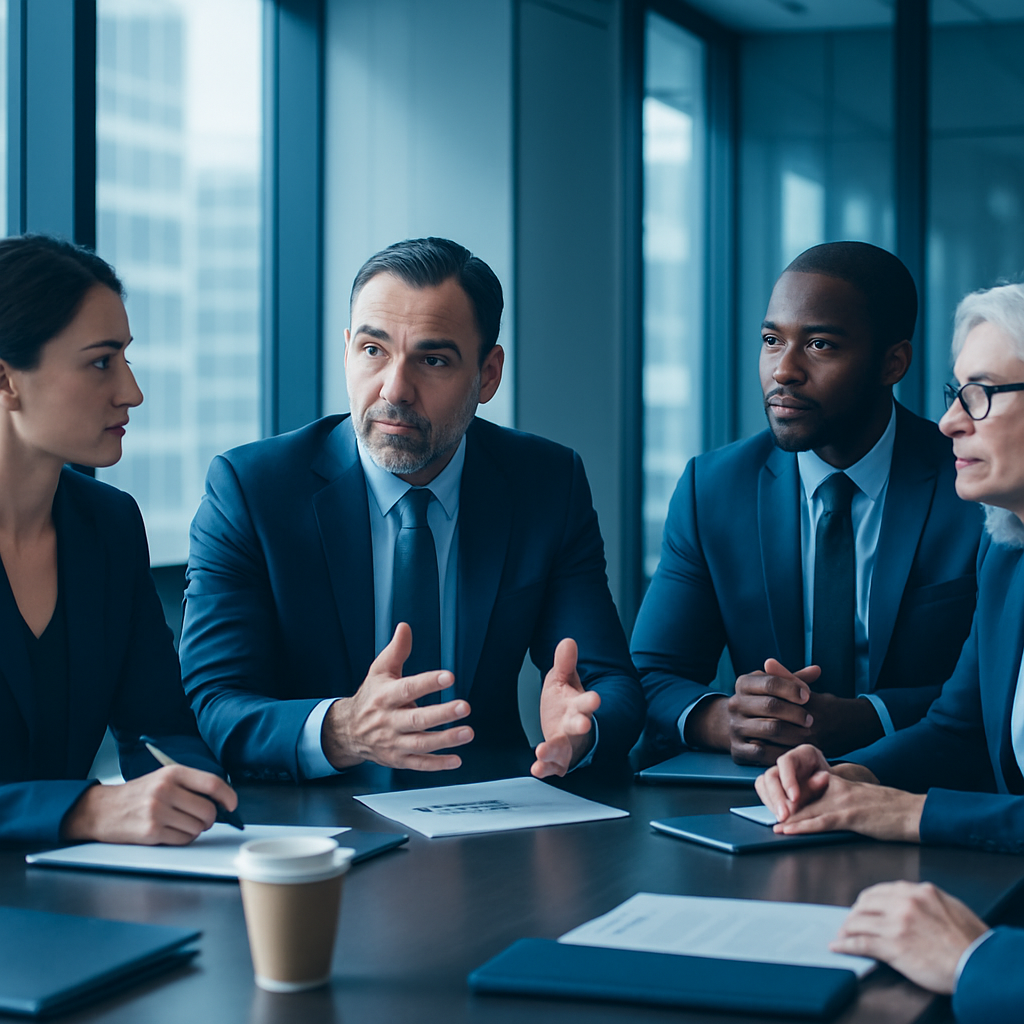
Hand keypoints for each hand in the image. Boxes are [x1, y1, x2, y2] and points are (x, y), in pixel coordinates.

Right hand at [61, 766, 237, 844]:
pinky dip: (184, 838)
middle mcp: (166, 790)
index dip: (228, 796)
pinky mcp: (151, 832)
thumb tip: (221, 801)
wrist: (102, 810)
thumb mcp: (163, 778)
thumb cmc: (138, 794)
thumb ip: (190, 785)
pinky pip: (183, 839)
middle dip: (210, 819)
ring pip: (197, 827)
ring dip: (196, 829)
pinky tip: (171, 832)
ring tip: (180, 823)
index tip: (232, 805)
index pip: (212, 783)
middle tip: (203, 819)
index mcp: (172, 773)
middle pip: (208, 810)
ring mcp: (157, 812)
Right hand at [321, 623, 472, 770]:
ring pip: (420, 743)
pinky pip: (419, 764)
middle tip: (464, 706)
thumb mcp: (379, 670)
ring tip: (468, 732)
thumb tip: (405, 627)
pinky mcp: (397, 759)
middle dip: (442, 714)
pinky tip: (456, 760)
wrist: (347, 731)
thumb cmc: (370, 697)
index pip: (407, 688)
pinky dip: (437, 764)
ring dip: (445, 739)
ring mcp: (393, 742)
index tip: (449, 676)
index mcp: (385, 696)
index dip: (428, 683)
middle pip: (416, 719)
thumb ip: (396, 650)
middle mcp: (388, 720)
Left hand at [532, 638, 600, 778]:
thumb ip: (565, 663)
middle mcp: (574, 726)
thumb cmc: (565, 704)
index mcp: (578, 705)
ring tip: (542, 752)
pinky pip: (553, 765)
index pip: (586, 702)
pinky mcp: (558, 758)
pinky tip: (536, 768)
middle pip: (580, 725)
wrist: (565, 727)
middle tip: (584, 724)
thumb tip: (567, 641)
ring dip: (554, 750)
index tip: (595, 698)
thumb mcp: (563, 680)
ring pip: (564, 748)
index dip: (590, 700)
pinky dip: (545, 767)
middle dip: (581, 724)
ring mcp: (567, 744)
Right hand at [689, 659, 883, 762]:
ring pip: (766, 730)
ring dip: (790, 735)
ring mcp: (736, 729)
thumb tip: (817, 670)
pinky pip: (761, 754)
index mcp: (744, 683)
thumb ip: (796, 680)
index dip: (791, 688)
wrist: (725, 726)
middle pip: (769, 706)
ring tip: (808, 737)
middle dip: (793, 713)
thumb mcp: (775, 687)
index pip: (769, 681)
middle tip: (811, 720)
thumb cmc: (760, 704)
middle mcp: (737, 704)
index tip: (809, 696)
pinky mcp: (738, 752)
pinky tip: (797, 754)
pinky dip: (781, 754)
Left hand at [773, 773, 924, 842]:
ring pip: (808, 810)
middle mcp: (836, 788)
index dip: (790, 797)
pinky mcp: (851, 815)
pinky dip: (802, 826)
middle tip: (766, 817)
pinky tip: (789, 829)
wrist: (912, 812)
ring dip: (788, 819)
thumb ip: (838, 797)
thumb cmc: (888, 809)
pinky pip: (821, 821)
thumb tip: (821, 808)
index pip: (807, 788)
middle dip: (785, 809)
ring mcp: (842, 801)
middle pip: (804, 799)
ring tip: (773, 826)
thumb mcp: (859, 797)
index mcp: (838, 783)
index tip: (774, 804)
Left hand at [830, 882, 987, 992]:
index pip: (880, 890)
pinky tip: (838, 946)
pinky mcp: (893, 947)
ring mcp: (896, 924)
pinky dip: (846, 944)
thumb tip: (912, 902)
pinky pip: (861, 942)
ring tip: (842, 934)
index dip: (867, 901)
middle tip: (850, 922)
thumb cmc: (971, 939)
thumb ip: (927, 900)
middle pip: (866, 903)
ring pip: (859, 921)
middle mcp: (903, 903)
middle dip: (855, 913)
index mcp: (917, 891)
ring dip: (847, 928)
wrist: (978, 963)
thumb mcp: (950, 905)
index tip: (863, 908)